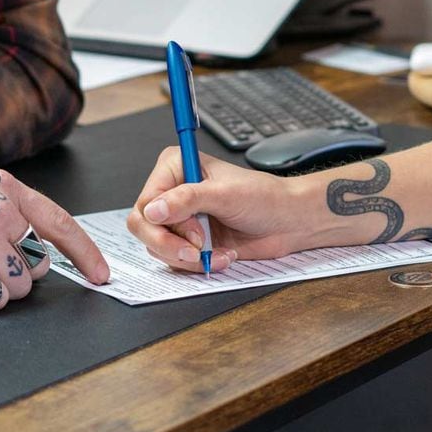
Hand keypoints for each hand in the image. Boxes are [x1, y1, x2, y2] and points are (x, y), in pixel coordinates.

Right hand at [127, 147, 314, 272]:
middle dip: (171, 244)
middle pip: (144, 227)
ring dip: (188, 257)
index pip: (146, 201)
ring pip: (157, 247)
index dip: (163, 222)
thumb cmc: (263, 198)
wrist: (287, 222)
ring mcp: (180, 218)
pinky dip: (198, 264)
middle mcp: (173, 192)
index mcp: (175, 167)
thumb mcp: (225, 194)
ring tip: (216, 251)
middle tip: (197, 250)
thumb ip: (187, 199)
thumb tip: (152, 210)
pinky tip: (222, 255)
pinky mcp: (189, 240)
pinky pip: (175, 260)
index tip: (194, 233)